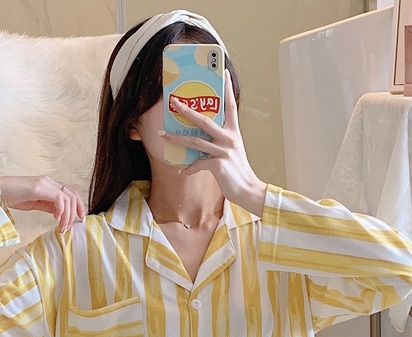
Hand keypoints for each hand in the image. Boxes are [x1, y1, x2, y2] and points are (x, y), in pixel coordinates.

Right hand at [0, 176, 84, 231]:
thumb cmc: (14, 197)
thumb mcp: (36, 203)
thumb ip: (49, 206)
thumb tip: (61, 214)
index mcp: (49, 184)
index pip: (71, 191)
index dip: (79, 204)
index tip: (79, 218)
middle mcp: (49, 181)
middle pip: (73, 194)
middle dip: (76, 212)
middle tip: (71, 226)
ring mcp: (44, 183)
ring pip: (67, 198)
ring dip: (67, 216)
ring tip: (61, 228)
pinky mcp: (38, 188)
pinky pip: (58, 199)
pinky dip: (60, 211)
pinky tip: (55, 219)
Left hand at [160, 71, 266, 216]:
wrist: (248, 189)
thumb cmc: (237, 171)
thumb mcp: (232, 151)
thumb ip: (219, 142)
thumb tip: (199, 140)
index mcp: (233, 132)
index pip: (230, 106)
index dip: (227, 89)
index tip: (222, 73)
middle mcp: (229, 138)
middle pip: (204, 119)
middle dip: (186, 110)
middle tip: (174, 102)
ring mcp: (223, 151)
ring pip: (195, 141)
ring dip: (177, 139)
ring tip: (163, 136)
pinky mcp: (218, 165)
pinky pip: (198, 164)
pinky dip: (189, 168)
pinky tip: (182, 171)